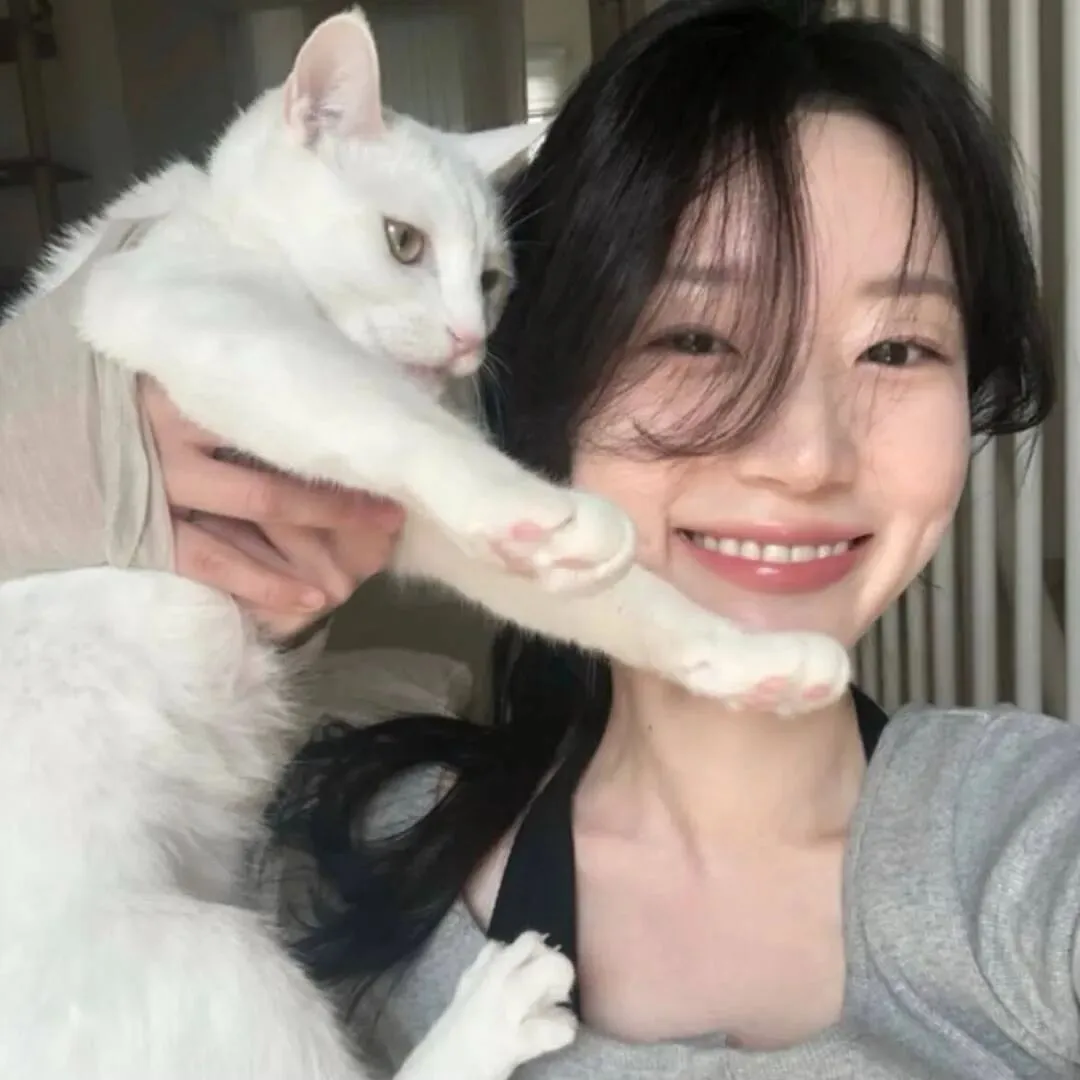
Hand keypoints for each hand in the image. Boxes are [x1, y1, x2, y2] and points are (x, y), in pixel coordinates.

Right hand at [140, 377, 403, 638]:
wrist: (29, 445)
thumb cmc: (119, 406)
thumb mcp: (165, 377)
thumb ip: (224, 384)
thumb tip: (311, 381)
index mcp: (191, 383)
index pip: (278, 405)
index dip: (334, 428)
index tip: (385, 439)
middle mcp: (180, 428)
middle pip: (284, 447)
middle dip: (345, 487)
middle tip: (396, 505)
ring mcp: (163, 482)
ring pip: (263, 507)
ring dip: (324, 533)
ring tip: (378, 546)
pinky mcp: (147, 533)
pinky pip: (217, 561)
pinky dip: (267, 582)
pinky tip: (313, 599)